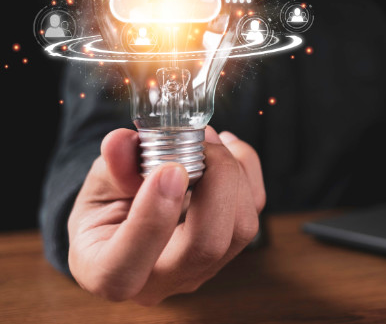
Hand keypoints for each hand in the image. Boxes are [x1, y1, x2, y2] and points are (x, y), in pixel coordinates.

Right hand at [67, 126, 265, 304]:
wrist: (130, 220)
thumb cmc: (107, 207)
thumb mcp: (96, 186)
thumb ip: (110, 166)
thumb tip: (122, 142)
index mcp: (108, 274)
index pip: (125, 270)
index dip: (151, 222)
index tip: (168, 170)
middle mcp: (162, 280)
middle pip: (206, 247)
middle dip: (215, 183)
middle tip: (200, 141)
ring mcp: (202, 268)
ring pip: (241, 228)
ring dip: (233, 173)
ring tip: (208, 139)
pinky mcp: (230, 247)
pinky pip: (253, 208)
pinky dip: (245, 169)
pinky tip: (224, 147)